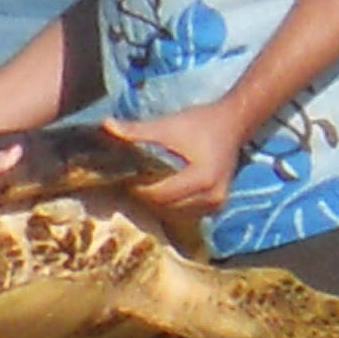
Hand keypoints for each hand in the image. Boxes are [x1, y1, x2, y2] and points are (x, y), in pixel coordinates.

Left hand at [102, 105, 251, 214]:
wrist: (232, 125)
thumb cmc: (200, 123)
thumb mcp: (168, 125)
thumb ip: (137, 130)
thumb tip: (106, 125)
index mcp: (202, 179)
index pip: (160, 195)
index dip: (139, 190)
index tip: (124, 179)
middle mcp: (212, 197)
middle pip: (167, 208)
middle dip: (146, 199)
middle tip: (129, 185)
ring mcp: (216, 205)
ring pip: (176, 215)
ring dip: (158, 205)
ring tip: (143, 188)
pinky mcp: (216, 206)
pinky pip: (186, 213)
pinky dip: (171, 206)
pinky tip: (160, 192)